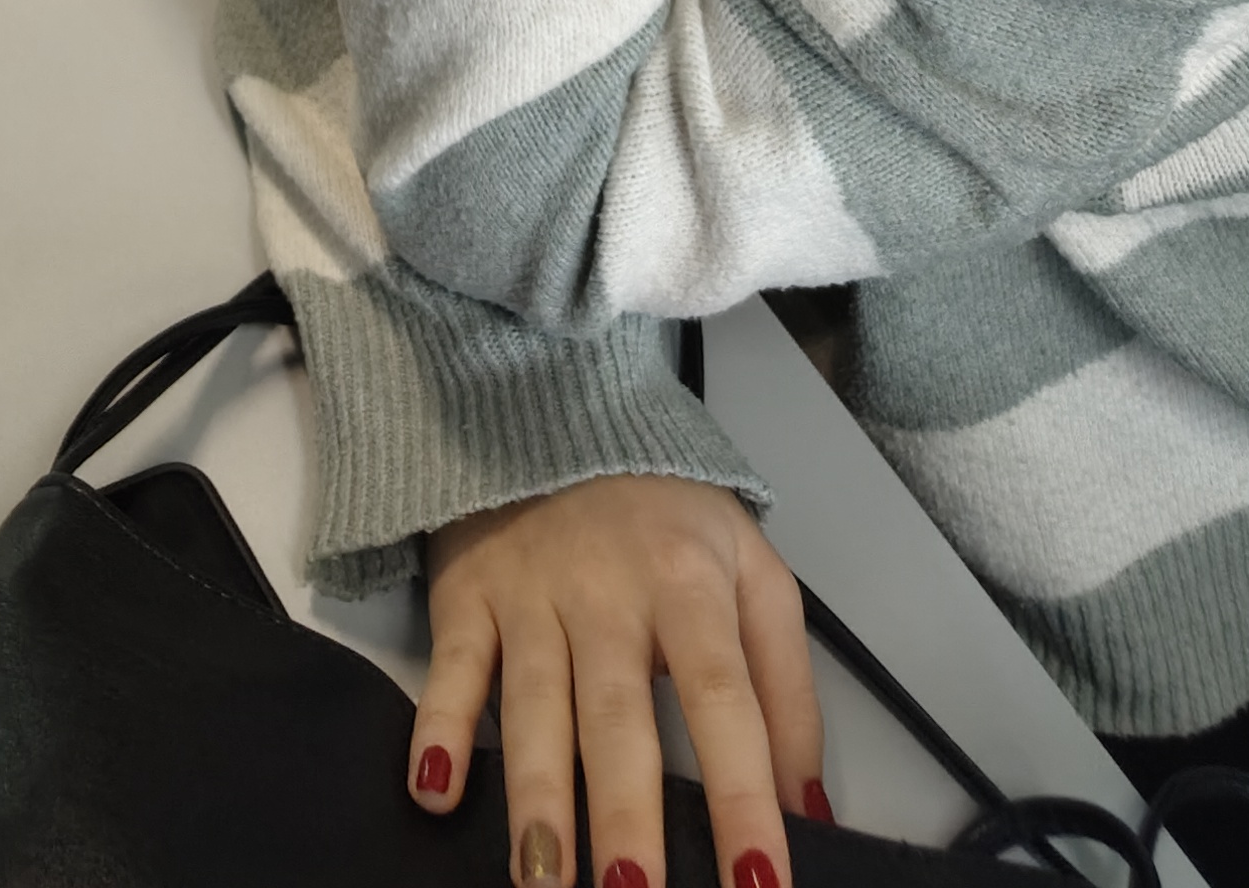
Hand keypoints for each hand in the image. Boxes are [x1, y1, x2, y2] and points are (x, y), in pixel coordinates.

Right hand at [409, 474, 824, 887]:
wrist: (557, 408)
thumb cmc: (667, 516)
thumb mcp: (752, 571)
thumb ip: (788, 686)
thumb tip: (812, 809)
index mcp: (689, 585)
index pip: (725, 705)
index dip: (743, 798)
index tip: (760, 886)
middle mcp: (607, 592)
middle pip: (618, 718)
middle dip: (626, 817)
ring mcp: (530, 592)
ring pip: (532, 705)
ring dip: (536, 798)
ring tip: (542, 881)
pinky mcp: (466, 592)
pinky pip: (450, 665)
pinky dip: (438, 724)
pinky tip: (436, 788)